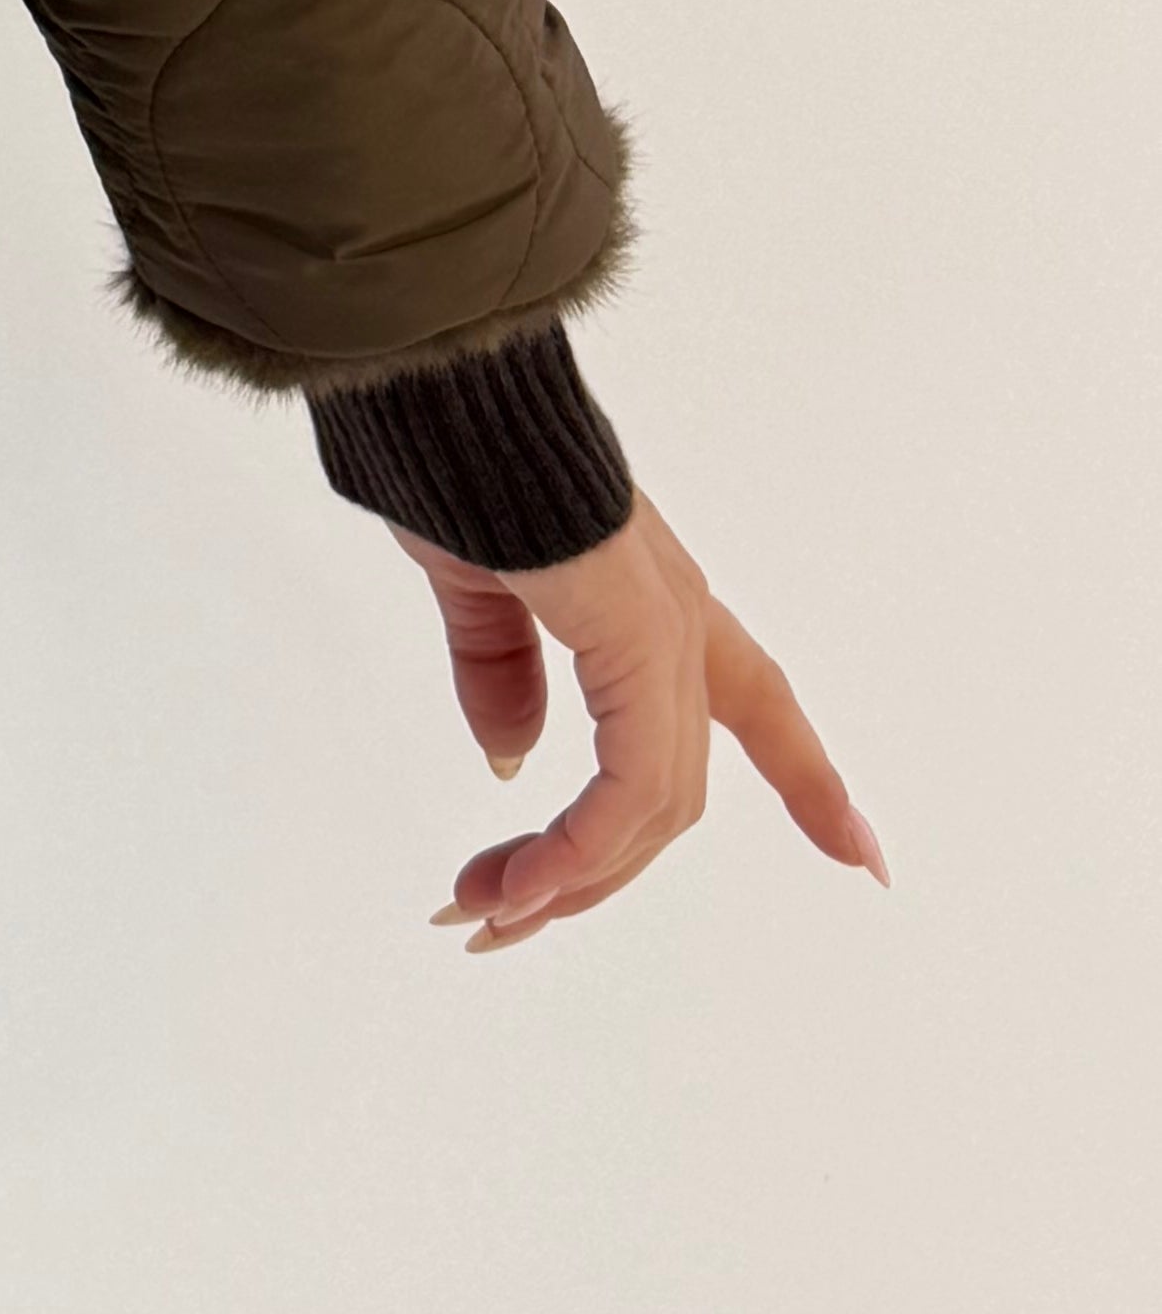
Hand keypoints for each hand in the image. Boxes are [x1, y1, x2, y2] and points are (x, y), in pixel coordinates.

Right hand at [392, 492, 882, 952]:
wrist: (444, 394)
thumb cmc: (455, 464)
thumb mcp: (478, 588)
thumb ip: (504, 674)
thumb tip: (515, 764)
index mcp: (652, 602)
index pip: (760, 706)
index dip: (813, 781)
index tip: (869, 859)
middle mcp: (679, 621)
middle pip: (675, 792)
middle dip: (593, 873)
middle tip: (502, 919)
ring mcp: (665, 632)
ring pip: (657, 805)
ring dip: (570, 876)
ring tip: (485, 910)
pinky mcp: (636, 640)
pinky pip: (630, 782)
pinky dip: (579, 845)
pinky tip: (524, 880)